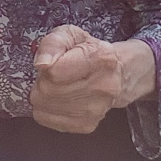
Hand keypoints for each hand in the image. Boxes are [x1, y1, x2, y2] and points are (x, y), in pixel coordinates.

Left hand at [28, 25, 155, 133]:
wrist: (118, 74)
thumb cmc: (91, 51)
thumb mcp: (71, 35)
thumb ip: (53, 43)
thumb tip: (42, 64)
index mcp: (101, 58)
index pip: (55, 72)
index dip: (46, 66)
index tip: (53, 62)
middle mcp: (103, 87)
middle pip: (48, 90)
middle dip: (43, 80)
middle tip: (53, 74)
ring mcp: (97, 110)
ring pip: (45, 106)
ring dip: (43, 95)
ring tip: (57, 85)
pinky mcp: (87, 125)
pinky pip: (47, 119)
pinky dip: (46, 109)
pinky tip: (59, 99)